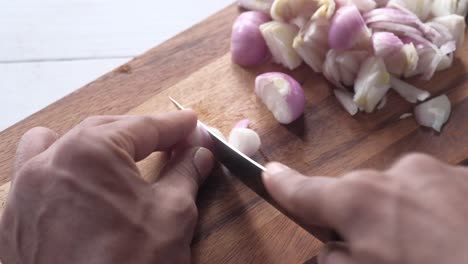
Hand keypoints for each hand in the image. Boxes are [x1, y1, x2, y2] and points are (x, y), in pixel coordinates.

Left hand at [0, 110, 213, 263]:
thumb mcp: (173, 213)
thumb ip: (186, 172)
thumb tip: (199, 152)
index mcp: (91, 151)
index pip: (143, 126)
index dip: (173, 125)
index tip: (191, 125)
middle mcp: (50, 162)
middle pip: (105, 130)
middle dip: (141, 133)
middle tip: (172, 141)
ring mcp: (26, 190)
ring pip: (59, 144)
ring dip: (93, 141)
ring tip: (118, 152)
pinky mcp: (15, 219)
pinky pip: (35, 174)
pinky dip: (60, 165)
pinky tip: (78, 180)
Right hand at [263, 154, 467, 263]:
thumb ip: (335, 261)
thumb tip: (329, 248)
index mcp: (359, 200)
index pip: (305, 191)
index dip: (282, 185)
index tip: (269, 174)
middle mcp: (394, 175)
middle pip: (360, 193)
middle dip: (360, 218)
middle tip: (380, 250)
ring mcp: (438, 173)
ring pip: (402, 192)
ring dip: (404, 215)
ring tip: (429, 249)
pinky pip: (438, 194)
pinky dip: (437, 213)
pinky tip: (455, 240)